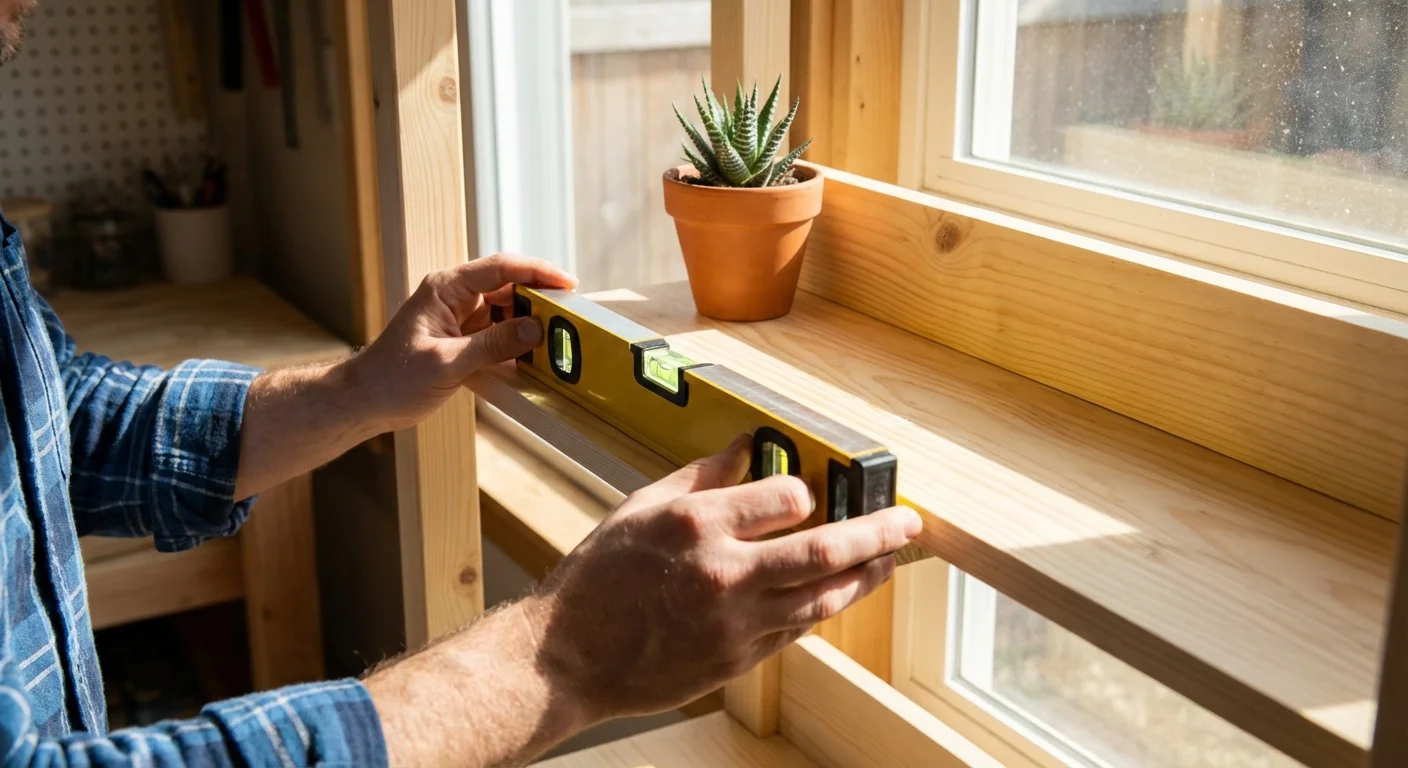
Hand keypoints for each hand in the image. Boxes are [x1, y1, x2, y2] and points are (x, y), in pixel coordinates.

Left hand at [347, 254, 576, 432]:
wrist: (365, 403)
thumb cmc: (393, 379)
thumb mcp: (446, 362)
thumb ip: (492, 344)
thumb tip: (535, 329)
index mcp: (446, 289)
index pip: (501, 268)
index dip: (537, 272)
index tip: (567, 283)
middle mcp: (456, 298)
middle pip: (509, 288)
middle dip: (539, 301)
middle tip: (569, 318)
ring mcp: (461, 319)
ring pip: (507, 313)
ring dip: (530, 326)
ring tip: (556, 341)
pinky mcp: (464, 341)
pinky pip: (499, 336)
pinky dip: (517, 346)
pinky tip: (534, 360)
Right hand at [521, 433, 921, 723]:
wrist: (568, 655)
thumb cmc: (598, 578)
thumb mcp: (641, 507)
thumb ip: (701, 476)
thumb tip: (746, 445)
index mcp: (696, 524)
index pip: (787, 498)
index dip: (807, 492)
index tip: (810, 491)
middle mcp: (722, 573)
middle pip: (824, 551)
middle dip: (877, 534)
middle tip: (909, 522)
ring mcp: (733, 623)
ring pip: (822, 599)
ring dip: (865, 577)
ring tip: (890, 559)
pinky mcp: (736, 660)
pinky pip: (795, 630)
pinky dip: (822, 609)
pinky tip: (838, 594)